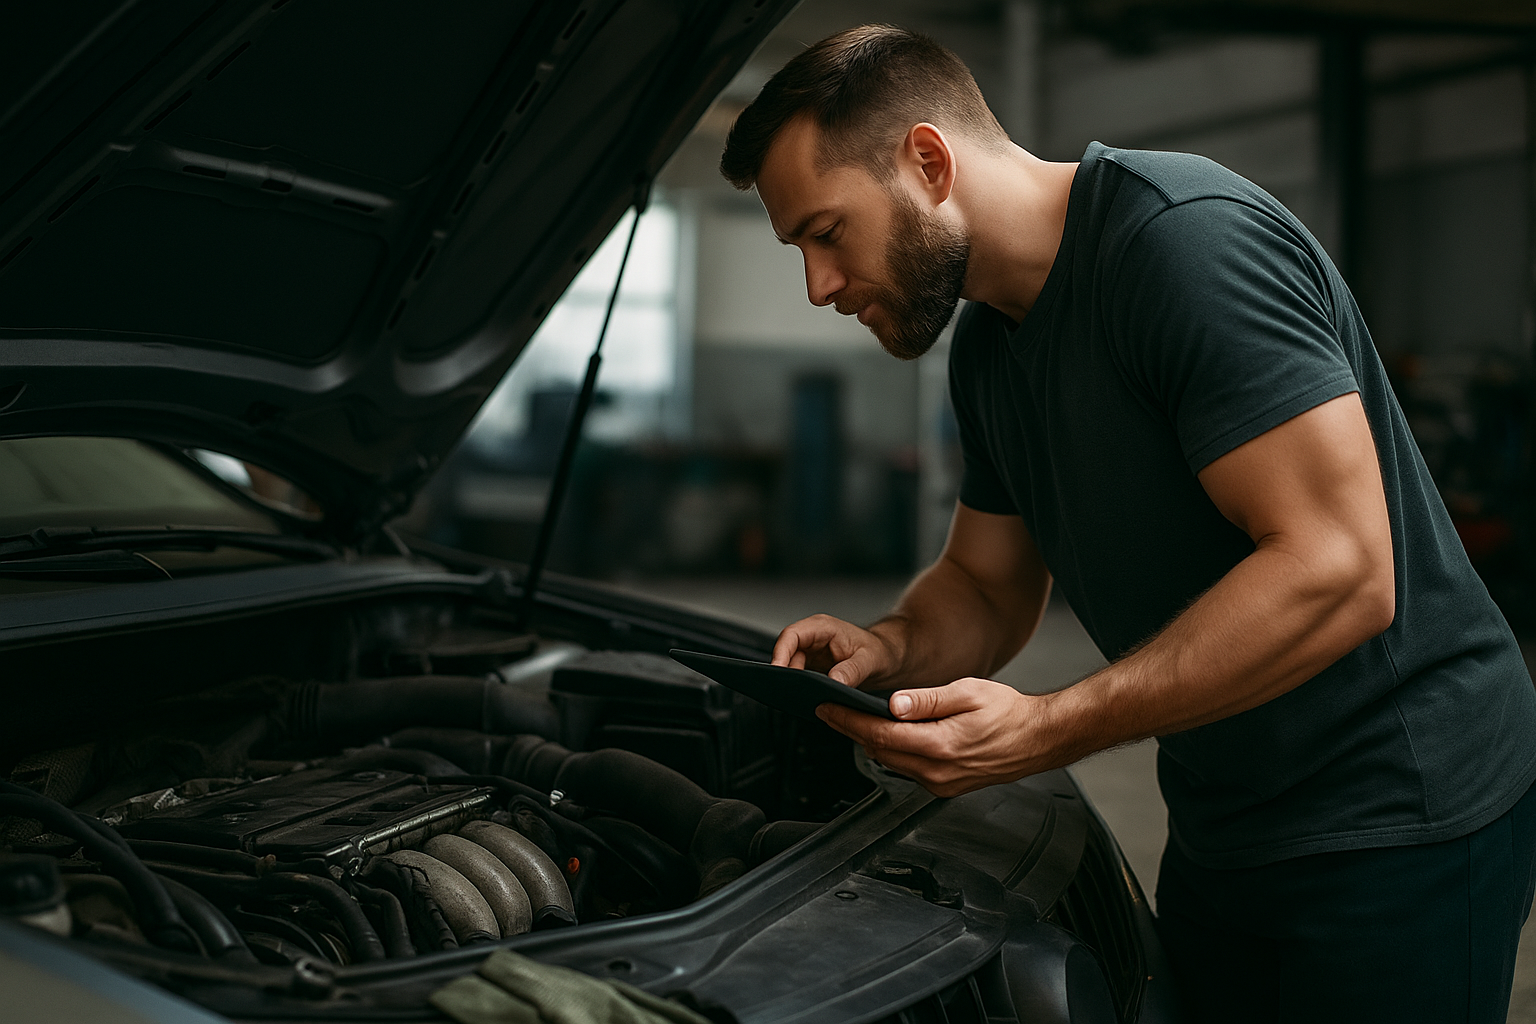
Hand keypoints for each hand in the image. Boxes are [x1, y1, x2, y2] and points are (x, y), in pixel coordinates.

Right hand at [772, 614, 902, 688]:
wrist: (889, 658)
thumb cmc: (881, 651)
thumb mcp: (870, 661)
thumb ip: (852, 670)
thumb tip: (834, 682)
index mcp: (823, 628)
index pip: (791, 635)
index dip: (780, 653)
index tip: (778, 672)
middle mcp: (813, 638)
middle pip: (786, 652)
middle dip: (785, 672)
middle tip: (789, 691)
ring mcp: (812, 653)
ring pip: (790, 666)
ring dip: (791, 681)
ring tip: (799, 695)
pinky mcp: (814, 667)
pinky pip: (799, 675)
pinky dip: (799, 686)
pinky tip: (805, 697)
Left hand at [814, 677, 1061, 797]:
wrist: (1039, 738)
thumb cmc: (1009, 712)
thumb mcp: (968, 692)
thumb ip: (926, 700)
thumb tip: (893, 704)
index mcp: (940, 745)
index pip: (879, 733)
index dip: (848, 721)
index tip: (826, 708)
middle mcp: (938, 771)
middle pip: (880, 751)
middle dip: (852, 730)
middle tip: (831, 711)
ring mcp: (942, 783)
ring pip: (892, 763)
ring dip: (872, 742)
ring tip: (854, 719)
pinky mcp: (947, 787)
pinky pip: (910, 771)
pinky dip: (894, 752)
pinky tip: (890, 735)